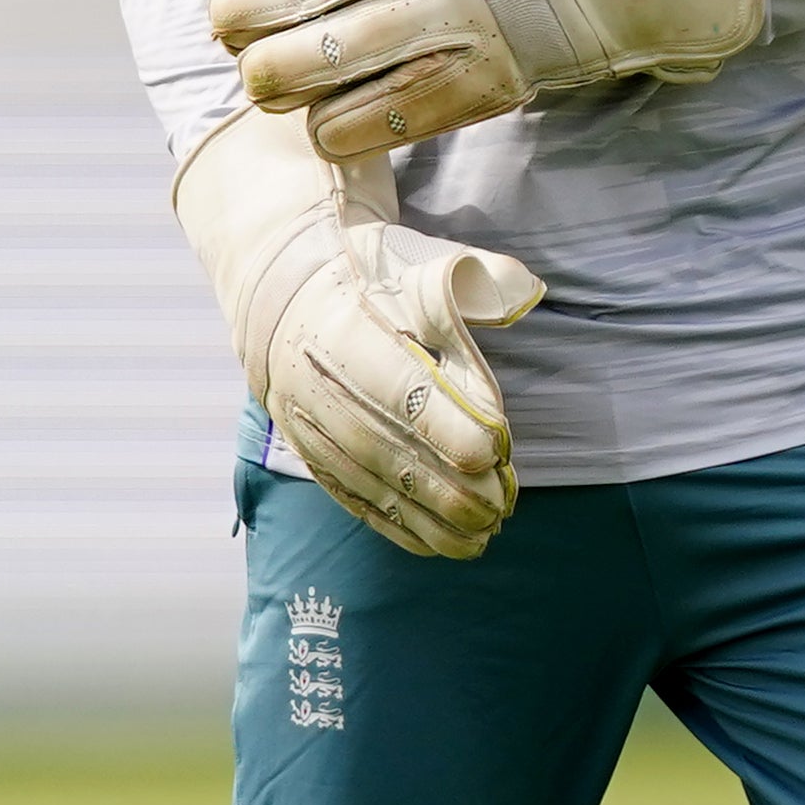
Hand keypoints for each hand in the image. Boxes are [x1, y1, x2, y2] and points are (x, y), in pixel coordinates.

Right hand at [170, 103, 546, 561]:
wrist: (282, 279)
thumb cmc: (366, 269)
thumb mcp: (414, 258)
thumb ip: (470, 278)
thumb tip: (521, 290)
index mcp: (337, 322)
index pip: (394, 382)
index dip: (445, 421)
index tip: (495, 447)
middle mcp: (309, 377)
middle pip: (380, 442)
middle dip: (442, 484)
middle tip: (498, 506)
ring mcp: (300, 419)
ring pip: (365, 477)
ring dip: (424, 515)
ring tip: (480, 538)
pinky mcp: (304, 447)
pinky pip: (347, 495)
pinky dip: (393, 525)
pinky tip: (437, 546)